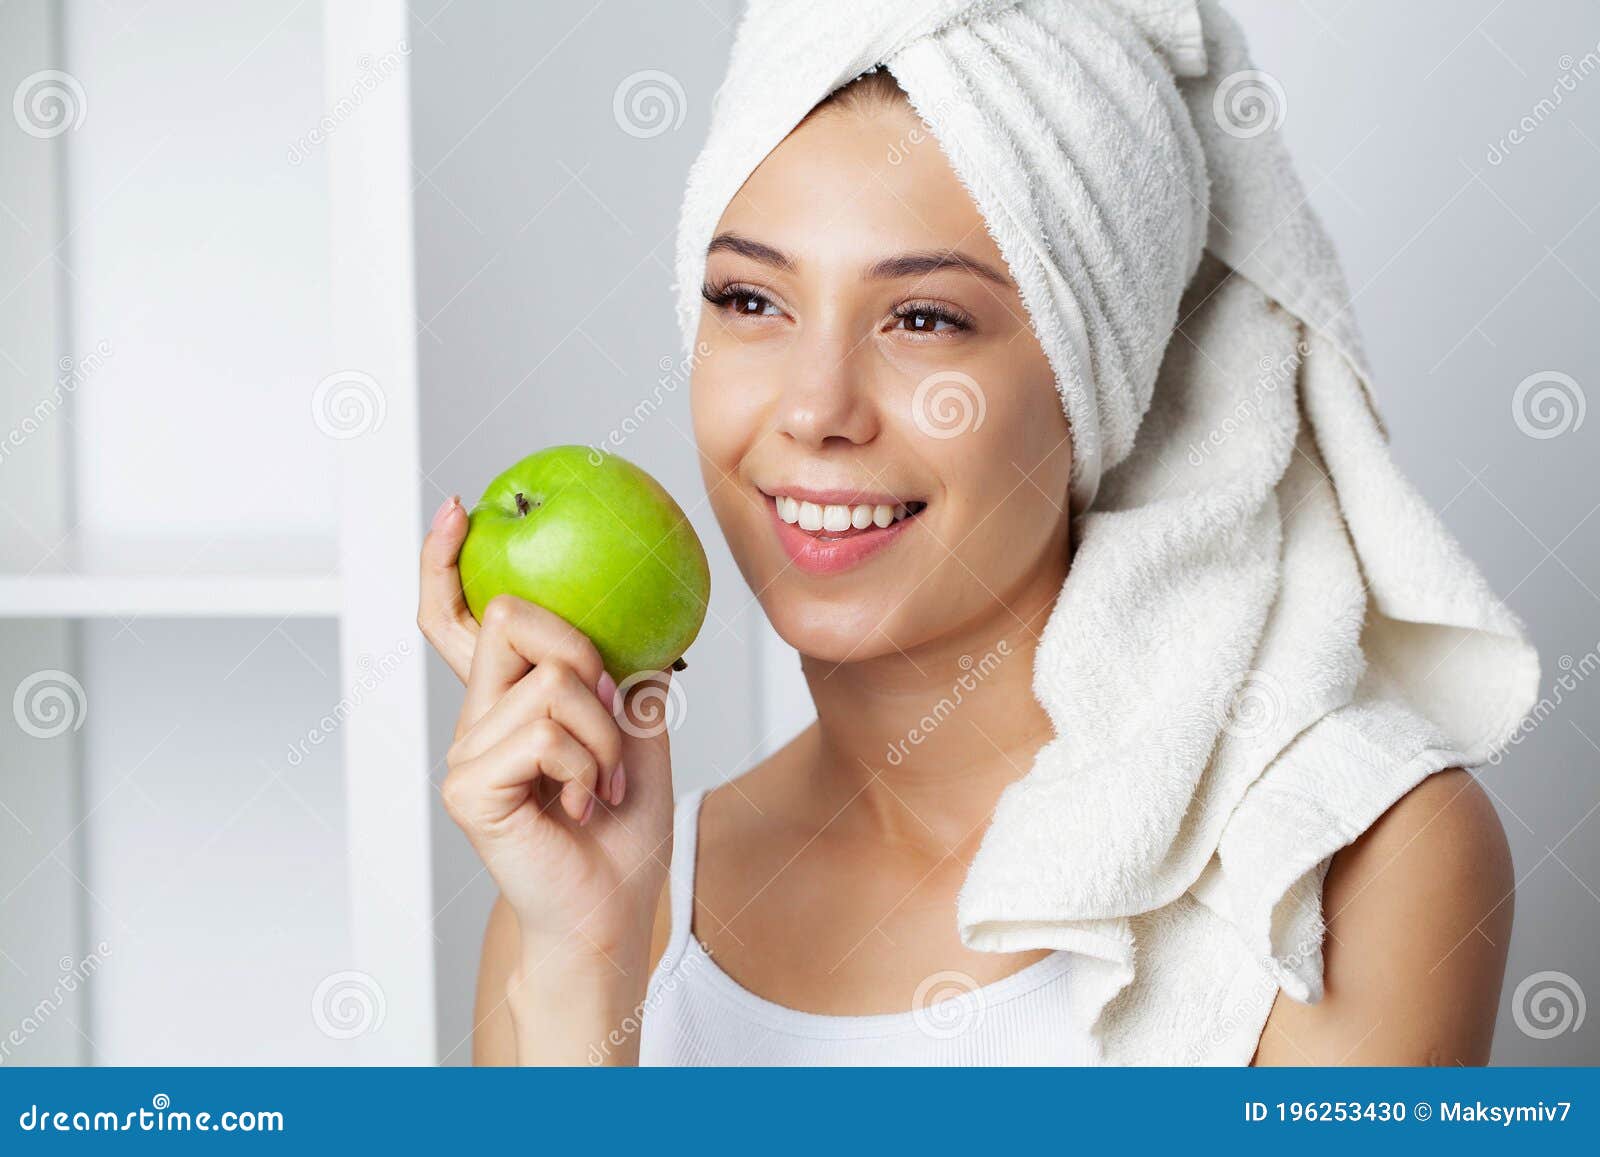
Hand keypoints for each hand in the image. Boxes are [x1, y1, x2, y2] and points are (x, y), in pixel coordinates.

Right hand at [417, 497, 675, 971]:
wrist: (610, 910)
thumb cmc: (620, 833)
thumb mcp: (638, 736)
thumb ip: (623, 679)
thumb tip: (634, 634)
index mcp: (505, 704)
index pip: (459, 621)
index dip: (448, 563)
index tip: (460, 508)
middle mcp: (474, 721)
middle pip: (509, 620)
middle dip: (582, 659)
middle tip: (610, 717)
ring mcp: (465, 752)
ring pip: (551, 682)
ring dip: (603, 736)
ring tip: (600, 785)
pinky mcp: (468, 785)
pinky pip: (545, 730)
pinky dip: (586, 765)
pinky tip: (579, 806)